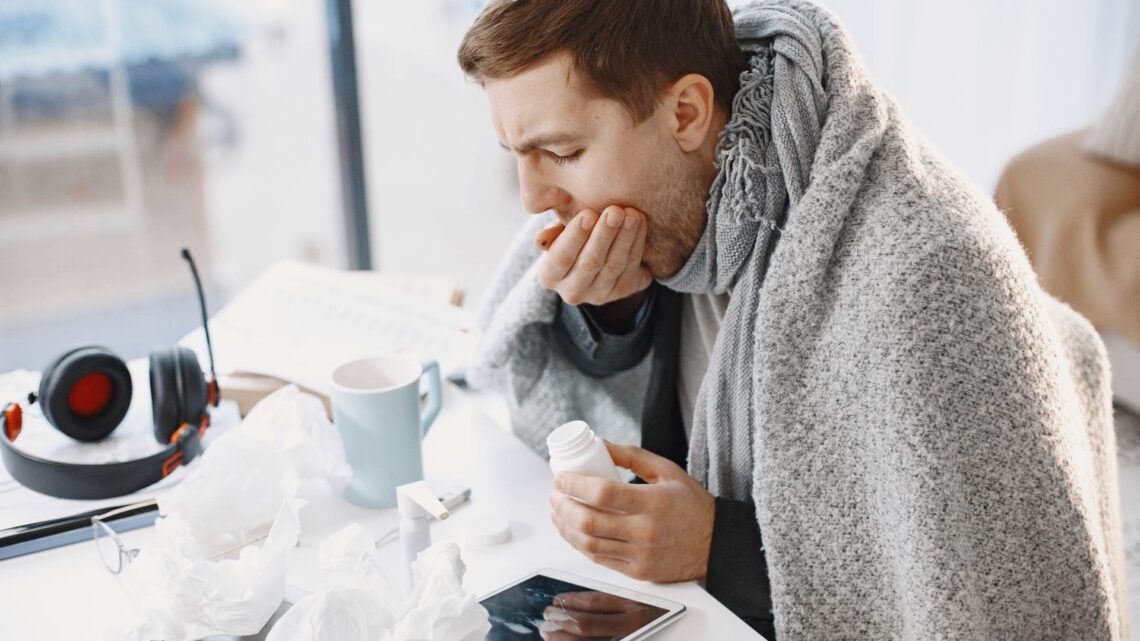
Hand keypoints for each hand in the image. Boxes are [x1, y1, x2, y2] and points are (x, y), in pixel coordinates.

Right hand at [533, 207, 653, 306]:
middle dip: (604, 235)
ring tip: (631, 214)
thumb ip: (551, 234)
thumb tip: (540, 240)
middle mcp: (572, 291)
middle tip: (615, 211)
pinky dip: (637, 243)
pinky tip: (639, 222)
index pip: (561, 257)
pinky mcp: (622, 292)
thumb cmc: (572, 237)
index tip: (588, 214)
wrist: (596, 257)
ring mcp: (599, 295)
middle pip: (590, 263)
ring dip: (625, 238)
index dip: (575, 236)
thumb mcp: (558, 234)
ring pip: (614, 266)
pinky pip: (631, 267)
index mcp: (550, 276)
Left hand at [539, 591, 661, 639]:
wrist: (674, 633)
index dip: (572, 601)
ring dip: (562, 638)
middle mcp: (631, 627)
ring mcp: (629, 638)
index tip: (557, 601)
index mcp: (634, 609)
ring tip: (549, 632)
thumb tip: (576, 605)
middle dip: (562, 620)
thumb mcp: (638, 606)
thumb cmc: (654, 619)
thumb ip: (612, 606)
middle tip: (547, 616)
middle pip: (587, 624)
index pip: (596, 603)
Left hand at [549, 442, 714, 582]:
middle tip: (555, 494)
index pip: (603, 494)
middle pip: (590, 522)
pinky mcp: (639, 573)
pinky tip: (572, 531)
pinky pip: (600, 559)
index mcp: (653, 503)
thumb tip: (599, 444)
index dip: (575, 485)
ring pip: (589, 544)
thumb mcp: (667, 470)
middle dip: (563, 507)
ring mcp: (641, 555)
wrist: (716, 544)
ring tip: (557, 512)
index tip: (560, 478)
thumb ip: (632, 456)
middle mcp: (646, 532)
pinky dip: (580, 545)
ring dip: (566, 528)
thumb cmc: (690, 504)